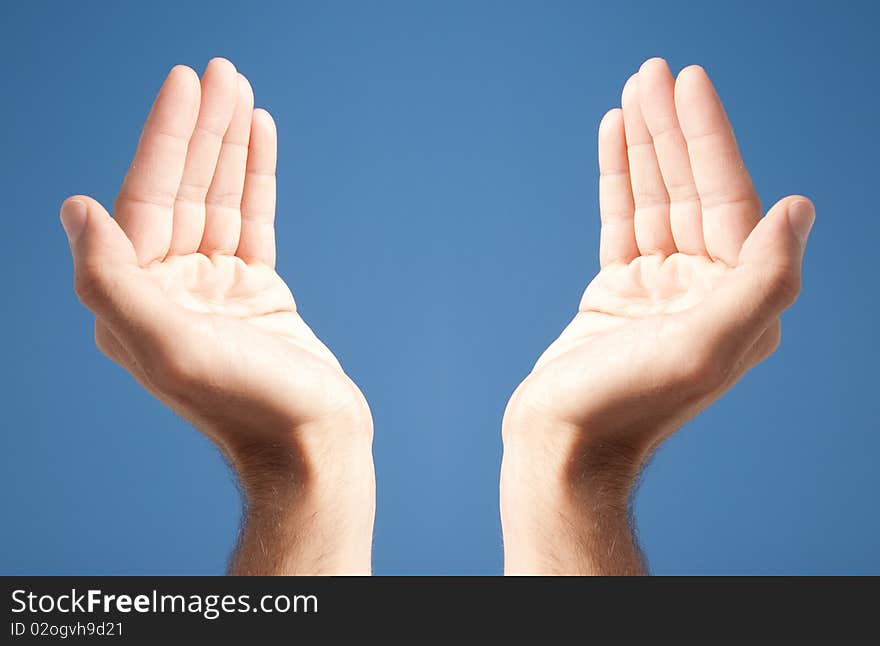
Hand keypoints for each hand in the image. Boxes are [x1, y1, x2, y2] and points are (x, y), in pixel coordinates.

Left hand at [60, 60, 373, 573]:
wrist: (310, 444)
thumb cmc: (245, 404)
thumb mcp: (170, 346)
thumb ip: (114, 280)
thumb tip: (75, 207)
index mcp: (135, 299)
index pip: (145, 200)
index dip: (166, 139)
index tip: (186, 85)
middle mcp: (167, 288)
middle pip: (182, 190)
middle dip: (201, 130)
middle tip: (221, 72)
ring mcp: (213, 287)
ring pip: (217, 199)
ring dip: (228, 144)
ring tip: (242, 90)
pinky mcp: (255, 290)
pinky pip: (251, 221)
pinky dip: (255, 179)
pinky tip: (260, 137)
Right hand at [500, 58, 813, 573]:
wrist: (564, 445)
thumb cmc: (629, 405)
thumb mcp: (705, 347)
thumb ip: (761, 280)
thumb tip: (800, 207)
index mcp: (739, 299)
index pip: (729, 201)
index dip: (709, 138)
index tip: (688, 84)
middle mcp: (708, 289)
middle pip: (692, 190)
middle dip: (675, 129)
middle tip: (654, 71)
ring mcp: (662, 287)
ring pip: (657, 199)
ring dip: (647, 144)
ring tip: (633, 91)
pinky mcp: (620, 291)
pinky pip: (623, 221)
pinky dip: (620, 178)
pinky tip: (615, 137)